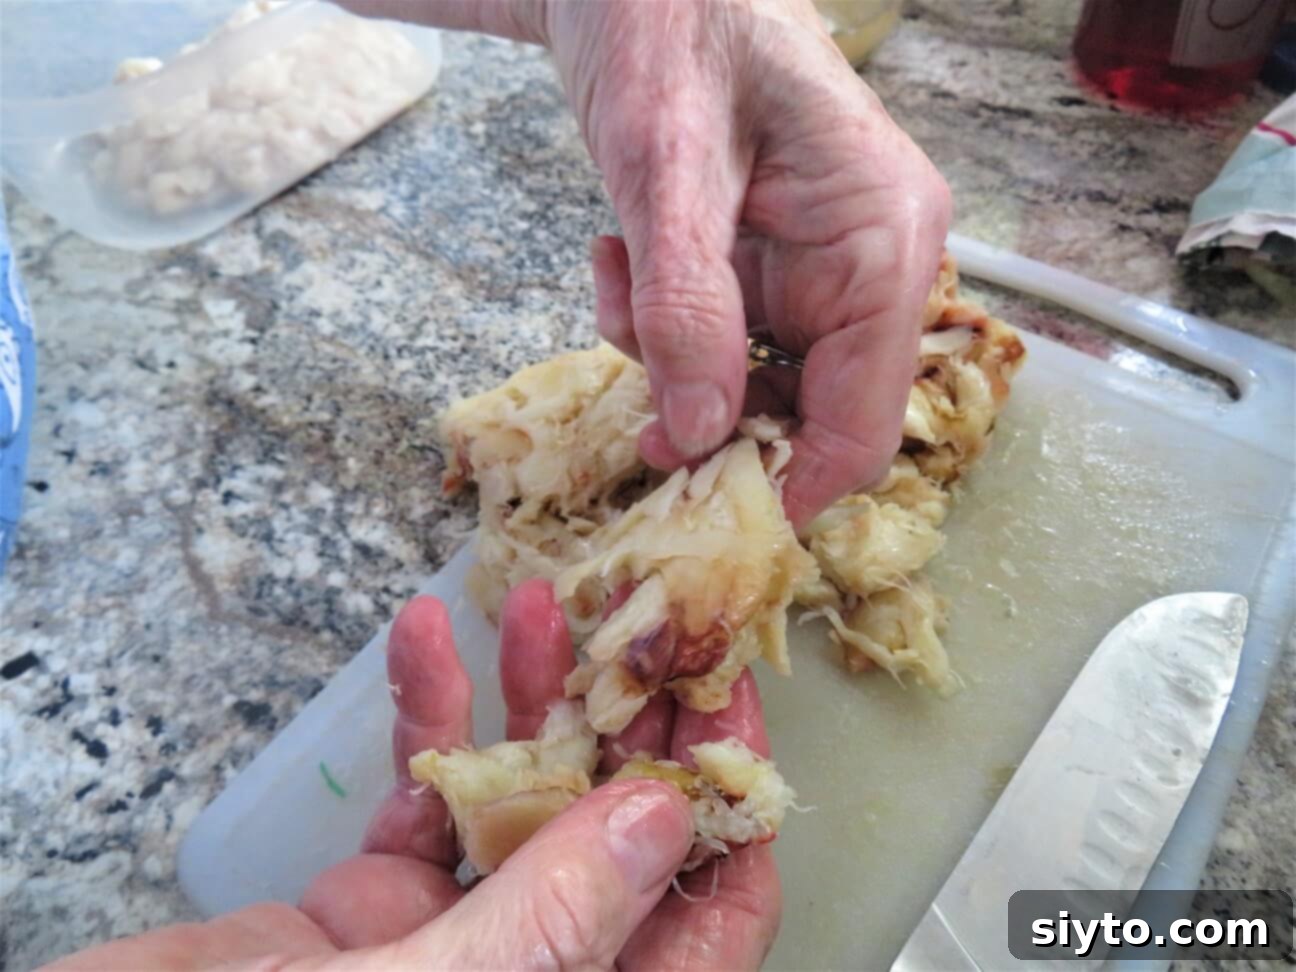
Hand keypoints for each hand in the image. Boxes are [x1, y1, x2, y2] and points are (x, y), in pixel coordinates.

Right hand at [48, 581, 779, 970]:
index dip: (731, 803)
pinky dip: (429, 718)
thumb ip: (561, 913)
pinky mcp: (376, 902)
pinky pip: (425, 794)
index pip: (712, 916)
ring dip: (534, 699)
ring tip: (542, 603)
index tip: (726, 693)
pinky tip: (422, 638)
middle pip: (624, 837)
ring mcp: (457, 937)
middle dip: (632, 720)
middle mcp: (541, 971)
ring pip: (526, 799)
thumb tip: (664, 813)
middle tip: (642, 617)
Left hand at [347, 0, 950, 525]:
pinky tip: (626, 254)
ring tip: (622, 271)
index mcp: (884, 243)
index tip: (701, 514)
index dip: (791, 486)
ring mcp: (820, 267)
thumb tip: (701, 434)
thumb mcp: (667, 167)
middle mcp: (870, 266)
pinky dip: (661, 323)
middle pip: (803, 412)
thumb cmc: (671, 24)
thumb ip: (690, 306)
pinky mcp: (770, 262)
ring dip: (670, 357)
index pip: (864, 423)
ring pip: (750, 382)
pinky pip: (720, 338)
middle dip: (707, 410)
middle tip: (633, 383)